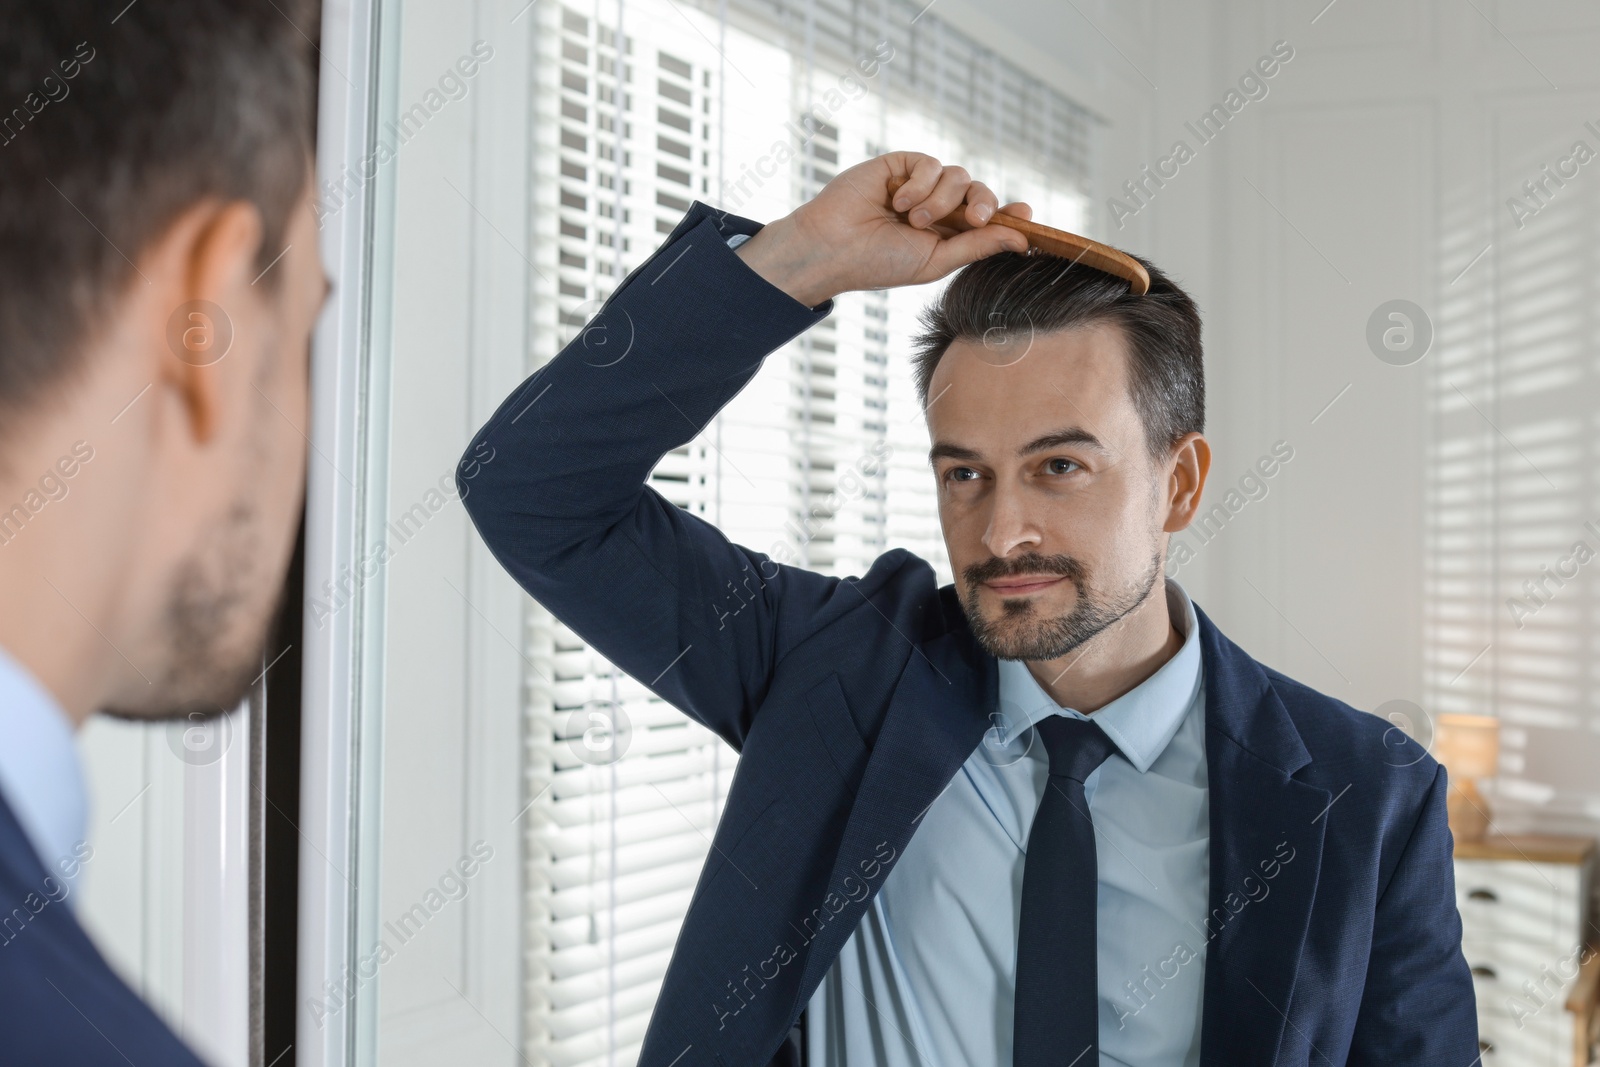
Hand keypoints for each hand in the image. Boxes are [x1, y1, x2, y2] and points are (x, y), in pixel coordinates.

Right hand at [733, 151, 1033, 306]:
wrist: (834, 248)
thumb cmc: (880, 263)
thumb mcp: (937, 260)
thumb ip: (978, 246)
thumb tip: (1023, 238)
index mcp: (948, 234)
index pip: (989, 217)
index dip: (1009, 214)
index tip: (1027, 215)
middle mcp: (938, 207)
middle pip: (979, 192)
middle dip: (982, 204)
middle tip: (972, 219)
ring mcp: (920, 185)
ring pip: (958, 176)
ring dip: (940, 200)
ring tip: (911, 220)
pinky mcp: (901, 166)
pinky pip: (931, 164)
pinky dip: (921, 184)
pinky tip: (898, 202)